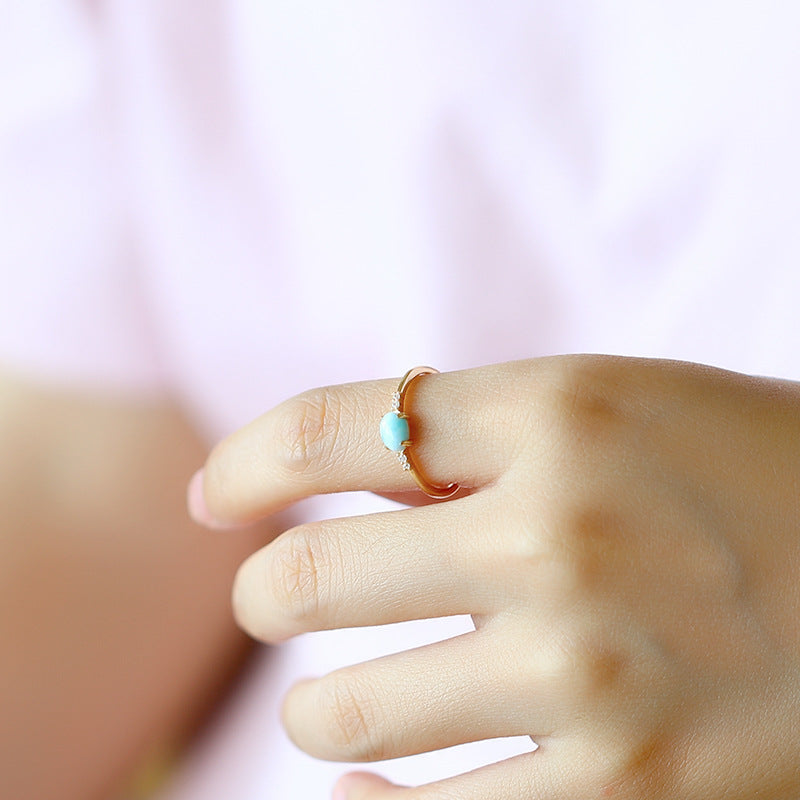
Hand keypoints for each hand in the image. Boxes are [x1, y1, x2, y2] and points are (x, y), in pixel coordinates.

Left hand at [189, 356, 799, 798]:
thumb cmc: (743, 468)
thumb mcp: (616, 410)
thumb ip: (478, 440)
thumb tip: (335, 476)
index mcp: (559, 413)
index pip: (327, 429)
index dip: (241, 463)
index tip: (213, 496)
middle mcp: (560, 534)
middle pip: (301, 579)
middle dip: (266, 591)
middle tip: (277, 595)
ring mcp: (590, 672)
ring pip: (338, 711)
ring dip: (311, 703)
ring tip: (340, 692)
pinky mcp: (626, 791)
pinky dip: (362, 799)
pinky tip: (364, 780)